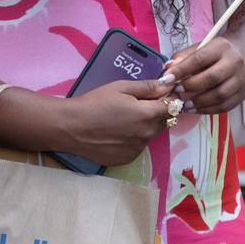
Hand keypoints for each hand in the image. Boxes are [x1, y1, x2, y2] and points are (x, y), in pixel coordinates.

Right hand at [56, 76, 174, 166]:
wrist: (71, 127)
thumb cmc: (94, 103)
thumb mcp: (121, 87)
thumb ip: (148, 87)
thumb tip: (169, 84)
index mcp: (147, 114)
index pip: (173, 107)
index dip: (169, 99)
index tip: (159, 95)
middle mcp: (147, 134)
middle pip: (164, 122)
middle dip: (157, 113)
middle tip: (137, 106)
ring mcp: (138, 149)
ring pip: (150, 135)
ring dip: (145, 127)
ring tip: (122, 120)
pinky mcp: (127, 159)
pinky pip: (138, 146)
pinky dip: (133, 139)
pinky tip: (116, 133)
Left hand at [167, 37, 244, 114]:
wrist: (240, 57)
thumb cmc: (213, 55)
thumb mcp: (198, 50)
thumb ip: (182, 58)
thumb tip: (168, 69)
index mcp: (221, 47)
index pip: (200, 58)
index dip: (181, 70)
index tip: (166, 79)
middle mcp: (234, 62)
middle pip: (212, 77)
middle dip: (191, 86)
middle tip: (176, 91)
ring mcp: (241, 79)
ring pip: (220, 94)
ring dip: (199, 102)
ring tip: (184, 104)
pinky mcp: (242, 94)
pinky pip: (225, 106)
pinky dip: (207, 110)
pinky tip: (195, 109)